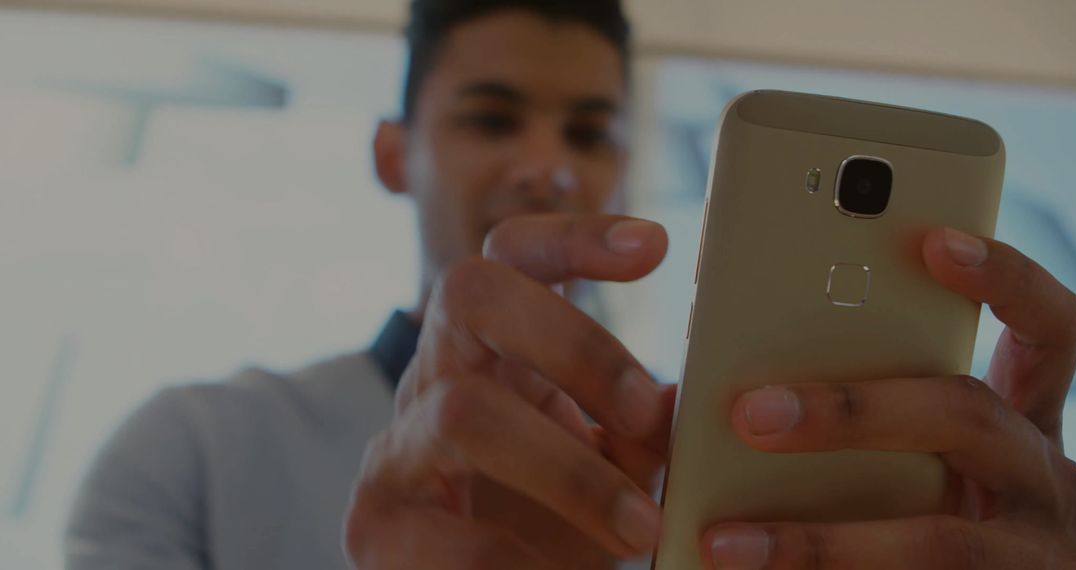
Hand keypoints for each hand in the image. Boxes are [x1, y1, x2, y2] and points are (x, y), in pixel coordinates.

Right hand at [345, 214, 675, 568]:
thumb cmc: (542, 513)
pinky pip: (447, 533)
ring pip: (464, 411)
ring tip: (641, 528)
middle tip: (648, 414)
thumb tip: (681, 400)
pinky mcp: (373, 525)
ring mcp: (395, 444)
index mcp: (490, 347)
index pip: (509, 256)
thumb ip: (639, 435)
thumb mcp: (602, 461)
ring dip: (570, 473)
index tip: (655, 245)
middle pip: (473, 292)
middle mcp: (432, 374)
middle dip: (575, 342)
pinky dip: (521, 563)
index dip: (571, 237)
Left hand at [703, 228, 1075, 568]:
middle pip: (966, 415)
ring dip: (821, 544)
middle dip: (852, 412)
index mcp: (1019, 414)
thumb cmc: (942, 502)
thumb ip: (864, 404)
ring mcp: (1029, 553)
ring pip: (939, 544)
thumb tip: (702, 386)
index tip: (934, 243)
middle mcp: (1038, 475)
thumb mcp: (928, 448)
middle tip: (752, 415)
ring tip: (729, 544)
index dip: (1002, 281)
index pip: (1043, 329)